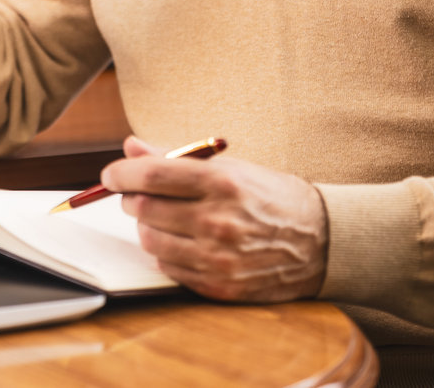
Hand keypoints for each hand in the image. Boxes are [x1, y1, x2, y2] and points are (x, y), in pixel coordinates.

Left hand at [104, 135, 328, 302]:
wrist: (322, 242)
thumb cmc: (272, 197)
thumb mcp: (231, 167)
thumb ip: (177, 158)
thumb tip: (132, 147)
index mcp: (222, 183)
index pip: (152, 175)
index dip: (121, 173)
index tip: (111, 174)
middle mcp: (218, 221)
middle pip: (145, 209)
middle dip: (132, 199)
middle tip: (137, 194)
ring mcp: (219, 258)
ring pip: (150, 241)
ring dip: (146, 228)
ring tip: (163, 219)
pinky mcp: (220, 286)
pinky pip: (169, 268)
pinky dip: (165, 253)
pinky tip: (181, 242)